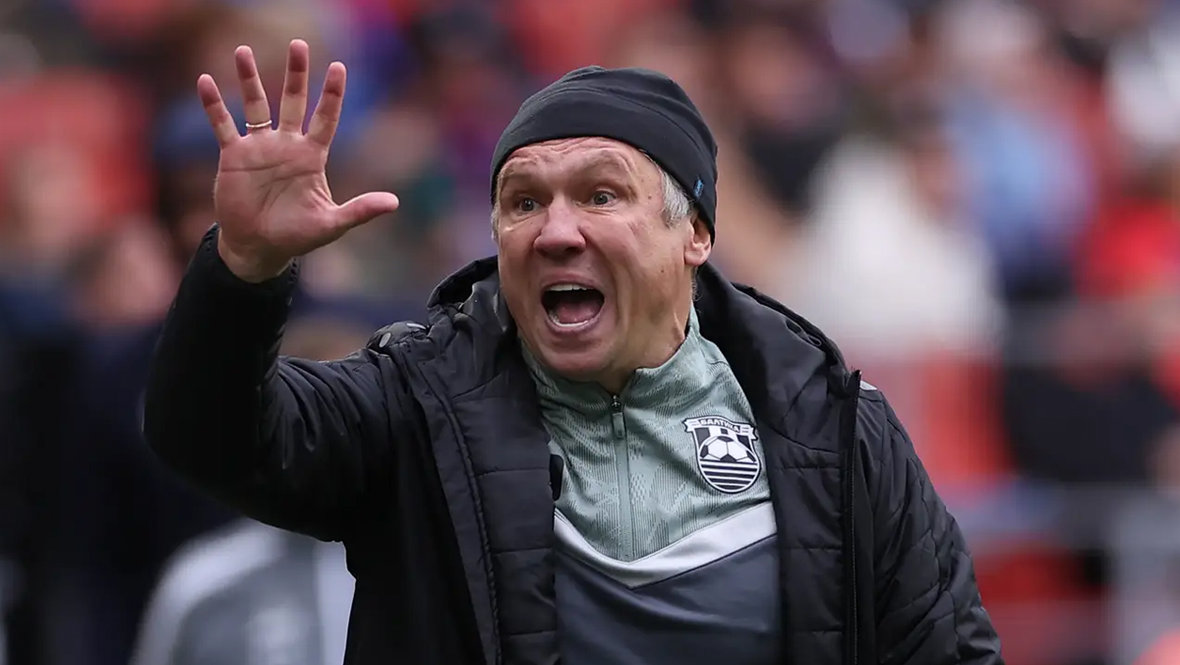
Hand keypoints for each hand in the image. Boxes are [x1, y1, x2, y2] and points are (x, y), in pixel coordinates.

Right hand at [197, 39, 398, 281]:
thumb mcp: (331, 224)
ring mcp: (259, 148)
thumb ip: (360, 210)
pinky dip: (214, 105)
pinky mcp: (233, 156)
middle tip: (298, 45)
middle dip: (296, 74)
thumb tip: (394, 203)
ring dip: (249, 79)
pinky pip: (222, 124)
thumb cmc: (297, 236)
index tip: (339, 67)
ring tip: (242, 51)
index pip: (325, 118)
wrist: (258, 248)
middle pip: (292, 101)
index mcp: (312, 156)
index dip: (331, 94)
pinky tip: (205, 81)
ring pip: (255, 105)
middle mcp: (286, 145)